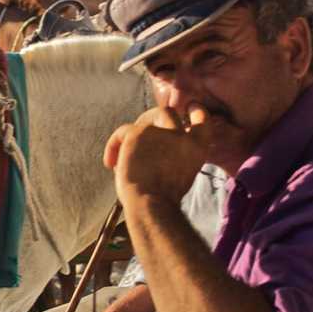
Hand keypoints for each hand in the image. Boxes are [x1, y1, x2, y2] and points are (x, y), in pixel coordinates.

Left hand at [104, 105, 218, 205]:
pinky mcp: (139, 134)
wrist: (151, 204)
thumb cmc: (163, 199)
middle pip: (167, 113)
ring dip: (133, 136)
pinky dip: (114, 147)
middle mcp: (182, 135)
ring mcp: (161, 131)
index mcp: (197, 147)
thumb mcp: (181, 173)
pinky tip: (110, 163)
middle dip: (153, 119)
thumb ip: (176, 155)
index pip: (202, 119)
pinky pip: (123, 132)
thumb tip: (158, 144)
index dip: (195, 111)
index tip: (191, 107)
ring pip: (143, 121)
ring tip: (121, 156)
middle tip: (140, 133)